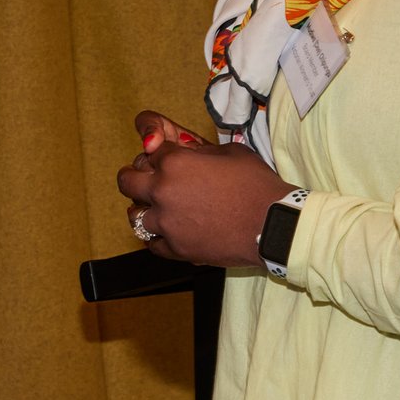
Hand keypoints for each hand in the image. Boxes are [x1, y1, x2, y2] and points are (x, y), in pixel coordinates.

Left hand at [116, 109, 297, 266]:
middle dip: (133, 177)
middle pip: (127, 181)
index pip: (150, 152)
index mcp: (175, 163)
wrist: (273, 225)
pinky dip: (156, 237)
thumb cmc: (256, 185)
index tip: (163, 156)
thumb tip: (187, 152)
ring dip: (143, 209)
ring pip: (135, 215)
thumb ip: (200, 151)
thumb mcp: (230, 153)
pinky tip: (165, 232)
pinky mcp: (176, 248)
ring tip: (155, 208)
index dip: (158, 153)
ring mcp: (167, 222)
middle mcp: (163, 191)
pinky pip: (152, 243)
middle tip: (141, 179)